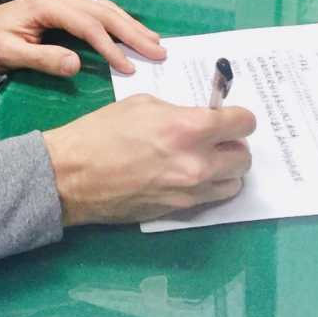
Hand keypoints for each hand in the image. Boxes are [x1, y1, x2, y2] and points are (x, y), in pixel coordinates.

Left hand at [0, 0, 162, 76]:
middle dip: (132, 33)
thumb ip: (42, 59)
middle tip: (158, 52)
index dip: (110, 47)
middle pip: (103, 13)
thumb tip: (77, 64)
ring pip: (104, 3)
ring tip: (155, 37)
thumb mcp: (10, 56)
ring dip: (131, 19)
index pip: (88, 27)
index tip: (128, 67)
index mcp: (47, 6)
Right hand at [43, 96, 255, 225]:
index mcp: (189, 129)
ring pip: (234, 183)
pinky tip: (187, 176)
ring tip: (203, 160)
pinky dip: (208, 186)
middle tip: (215, 138)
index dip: (238, 117)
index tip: (228, 116)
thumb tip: (197, 120)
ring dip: (224, 169)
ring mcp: (190, 192)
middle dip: (233, 144)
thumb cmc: (103, 131)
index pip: (243, 123)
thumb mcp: (144, 104)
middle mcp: (198, 163)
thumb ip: (179, 112)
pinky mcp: (180, 212)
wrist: (73, 175)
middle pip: (244, 157)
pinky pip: (211, 198)